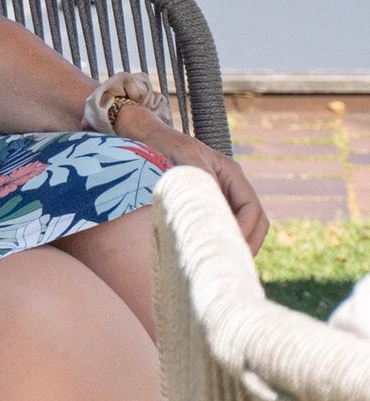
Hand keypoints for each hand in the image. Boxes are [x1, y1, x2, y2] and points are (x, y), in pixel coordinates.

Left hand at [120, 112, 269, 255]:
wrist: (145, 138)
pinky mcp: (206, 207)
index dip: (245, 229)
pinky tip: (203, 253)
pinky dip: (218, 242)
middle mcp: (230, 187)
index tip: (225, 243)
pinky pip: (221, 228)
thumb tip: (215, 202)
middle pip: (255, 222)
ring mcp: (220, 198)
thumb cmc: (164, 143)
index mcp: (231, 174)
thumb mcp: (183, 154)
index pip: (252, 209)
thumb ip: (201, 174)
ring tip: (215, 261)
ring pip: (241, 229)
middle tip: (226, 262)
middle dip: (246, 243)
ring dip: (233, 245)